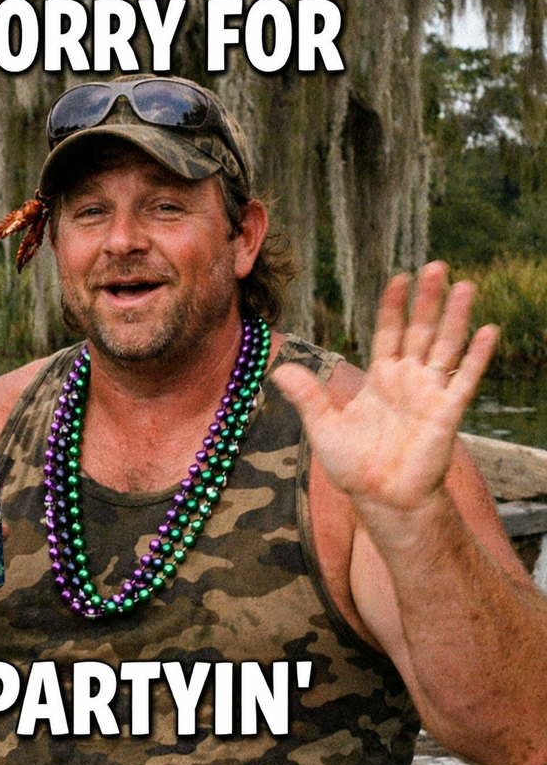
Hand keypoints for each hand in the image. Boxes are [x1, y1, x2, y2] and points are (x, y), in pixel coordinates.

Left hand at [273, 261, 497, 516]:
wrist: (380, 498)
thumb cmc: (353, 465)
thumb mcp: (322, 426)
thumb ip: (306, 395)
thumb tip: (278, 368)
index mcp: (380, 378)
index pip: (388, 332)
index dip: (394, 306)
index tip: (400, 277)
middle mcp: (407, 380)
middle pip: (420, 330)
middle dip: (428, 300)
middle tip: (436, 266)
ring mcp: (429, 394)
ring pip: (445, 346)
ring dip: (455, 317)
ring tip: (465, 285)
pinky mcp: (447, 413)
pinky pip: (464, 379)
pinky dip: (476, 356)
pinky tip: (487, 330)